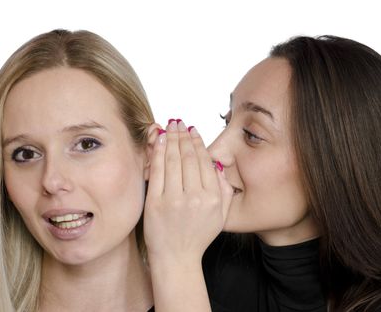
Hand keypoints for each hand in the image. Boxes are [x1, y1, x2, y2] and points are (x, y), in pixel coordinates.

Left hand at [144, 119, 232, 265]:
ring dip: (170, 139)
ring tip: (169, 126)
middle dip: (183, 136)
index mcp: (212, 198)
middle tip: (179, 122)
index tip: (192, 131)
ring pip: (172, 160)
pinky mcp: (155, 203)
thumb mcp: (221, 216)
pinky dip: (157, 152)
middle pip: (188, 157)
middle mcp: (194, 197)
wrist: (176, 258)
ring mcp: (173, 199)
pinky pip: (157, 171)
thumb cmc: (197, 237)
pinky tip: (158, 140)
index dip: (197, 142)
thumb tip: (218, 166)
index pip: (204, 162)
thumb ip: (224, 191)